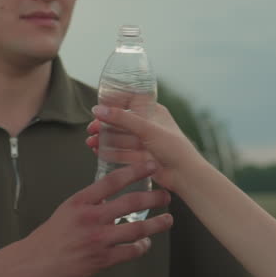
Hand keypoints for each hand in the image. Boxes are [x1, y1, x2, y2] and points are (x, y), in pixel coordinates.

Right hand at [19, 161, 173, 276]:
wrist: (35, 262)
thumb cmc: (52, 235)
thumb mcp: (68, 209)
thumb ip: (91, 201)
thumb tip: (112, 193)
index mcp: (81, 201)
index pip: (113, 181)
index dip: (135, 171)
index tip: (151, 165)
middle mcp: (91, 218)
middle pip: (130, 202)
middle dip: (154, 197)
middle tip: (166, 195)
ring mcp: (98, 240)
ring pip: (136, 229)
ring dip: (156, 224)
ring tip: (168, 220)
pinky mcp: (101, 260)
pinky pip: (129, 252)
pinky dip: (141, 247)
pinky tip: (146, 243)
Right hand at [87, 103, 203, 191]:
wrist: (185, 175)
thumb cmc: (173, 147)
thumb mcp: (146, 128)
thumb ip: (121, 119)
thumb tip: (97, 109)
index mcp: (153, 111)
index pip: (129, 102)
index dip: (113, 103)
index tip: (98, 107)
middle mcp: (148, 125)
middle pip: (121, 121)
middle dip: (105, 124)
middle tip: (91, 129)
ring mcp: (145, 142)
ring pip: (120, 138)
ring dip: (104, 138)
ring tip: (90, 142)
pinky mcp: (141, 157)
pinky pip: (122, 152)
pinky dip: (109, 151)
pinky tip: (97, 151)